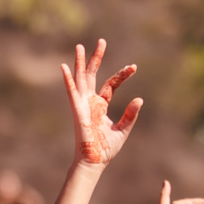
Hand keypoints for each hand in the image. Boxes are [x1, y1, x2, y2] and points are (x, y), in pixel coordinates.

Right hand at [60, 39, 141, 167]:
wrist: (95, 161)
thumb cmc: (107, 149)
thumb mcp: (124, 129)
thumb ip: (130, 114)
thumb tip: (140, 99)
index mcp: (101, 105)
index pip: (111, 84)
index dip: (122, 74)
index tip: (134, 67)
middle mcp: (90, 102)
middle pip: (92, 75)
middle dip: (97, 58)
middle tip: (102, 41)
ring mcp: (82, 105)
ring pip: (81, 79)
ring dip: (80, 63)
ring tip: (79, 46)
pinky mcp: (77, 110)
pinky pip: (72, 93)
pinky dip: (67, 80)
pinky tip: (64, 67)